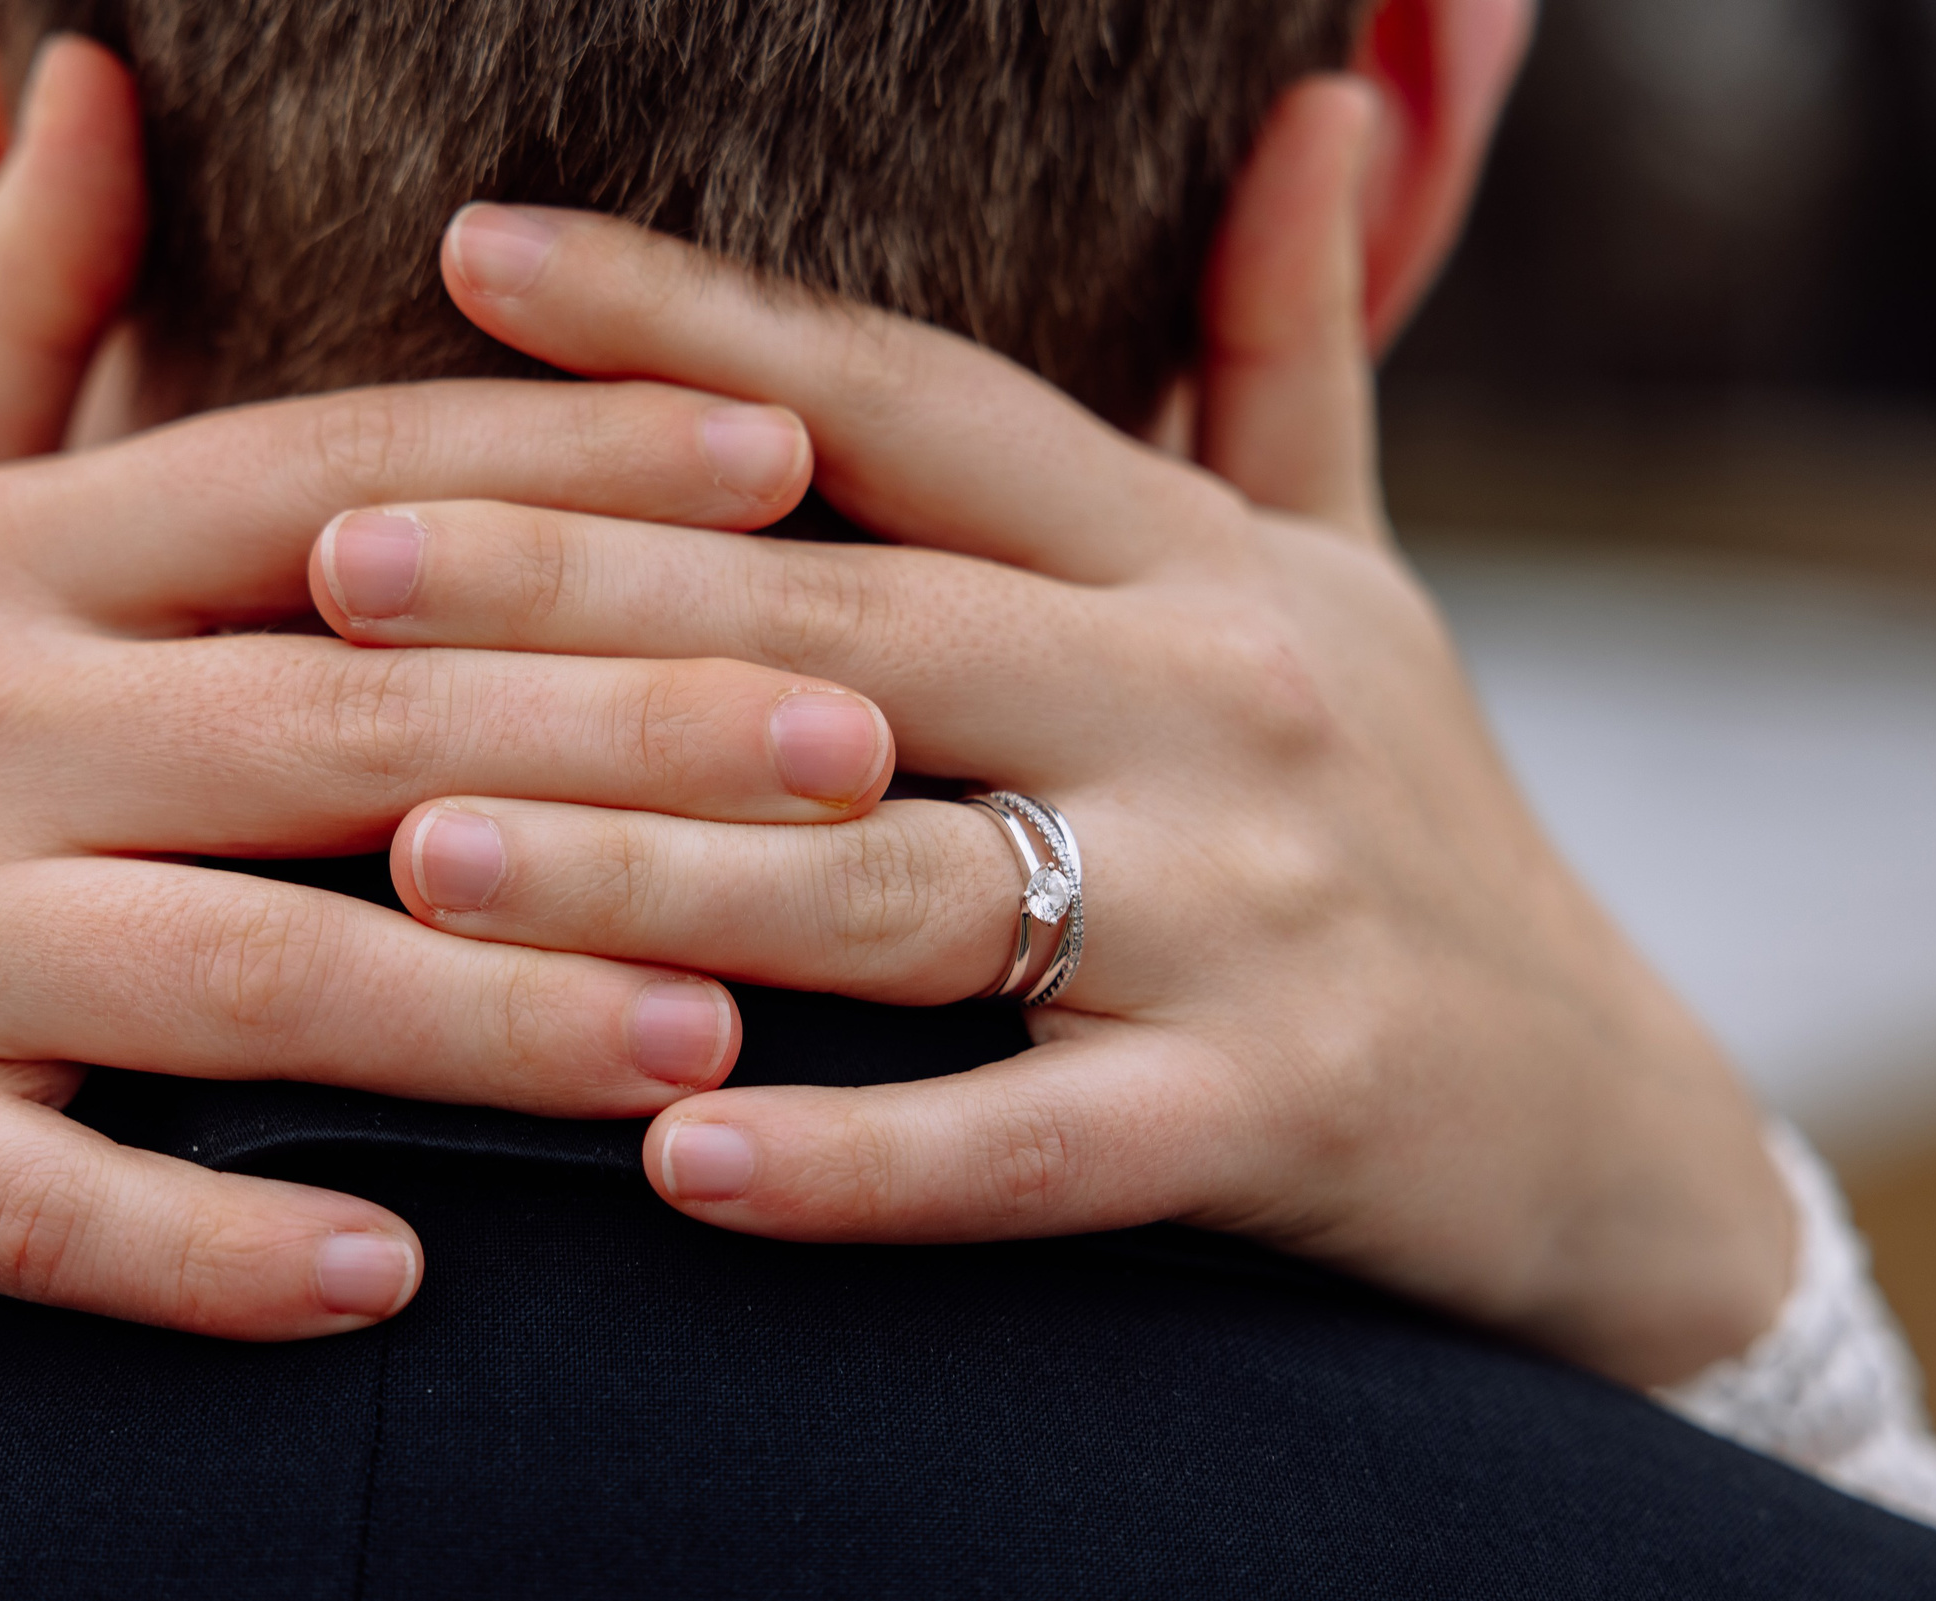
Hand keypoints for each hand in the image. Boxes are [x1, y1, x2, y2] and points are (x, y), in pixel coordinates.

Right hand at [0, 41, 893, 1336]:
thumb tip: (89, 77)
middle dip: (607, 735)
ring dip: (476, 1007)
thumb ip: (7, 321)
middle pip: (334, 718)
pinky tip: (398, 1280)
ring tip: (707, 1037)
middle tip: (855, 750)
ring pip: (227, 970)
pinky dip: (210, 1253)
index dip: (560, 458)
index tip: (789, 455)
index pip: (323, 482)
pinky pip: (41, 1208)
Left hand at [329, 81, 1788, 1387]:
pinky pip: (1027, 1148)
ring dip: (652, 869)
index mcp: (1193, 560)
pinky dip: (854, 1160)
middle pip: (847, 625)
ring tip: (426, 851)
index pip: (910, 407)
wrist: (1598, 1124)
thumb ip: (1290, 354)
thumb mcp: (1349, 573)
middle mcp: (1217, 702)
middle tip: (337, 564)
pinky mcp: (1273, 1116)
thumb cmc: (1409, 820)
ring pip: (901, 880)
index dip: (693, 320)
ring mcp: (1251, 914)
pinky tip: (669, 1158)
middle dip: (580, 592)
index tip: (474, 254)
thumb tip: (1326, 99)